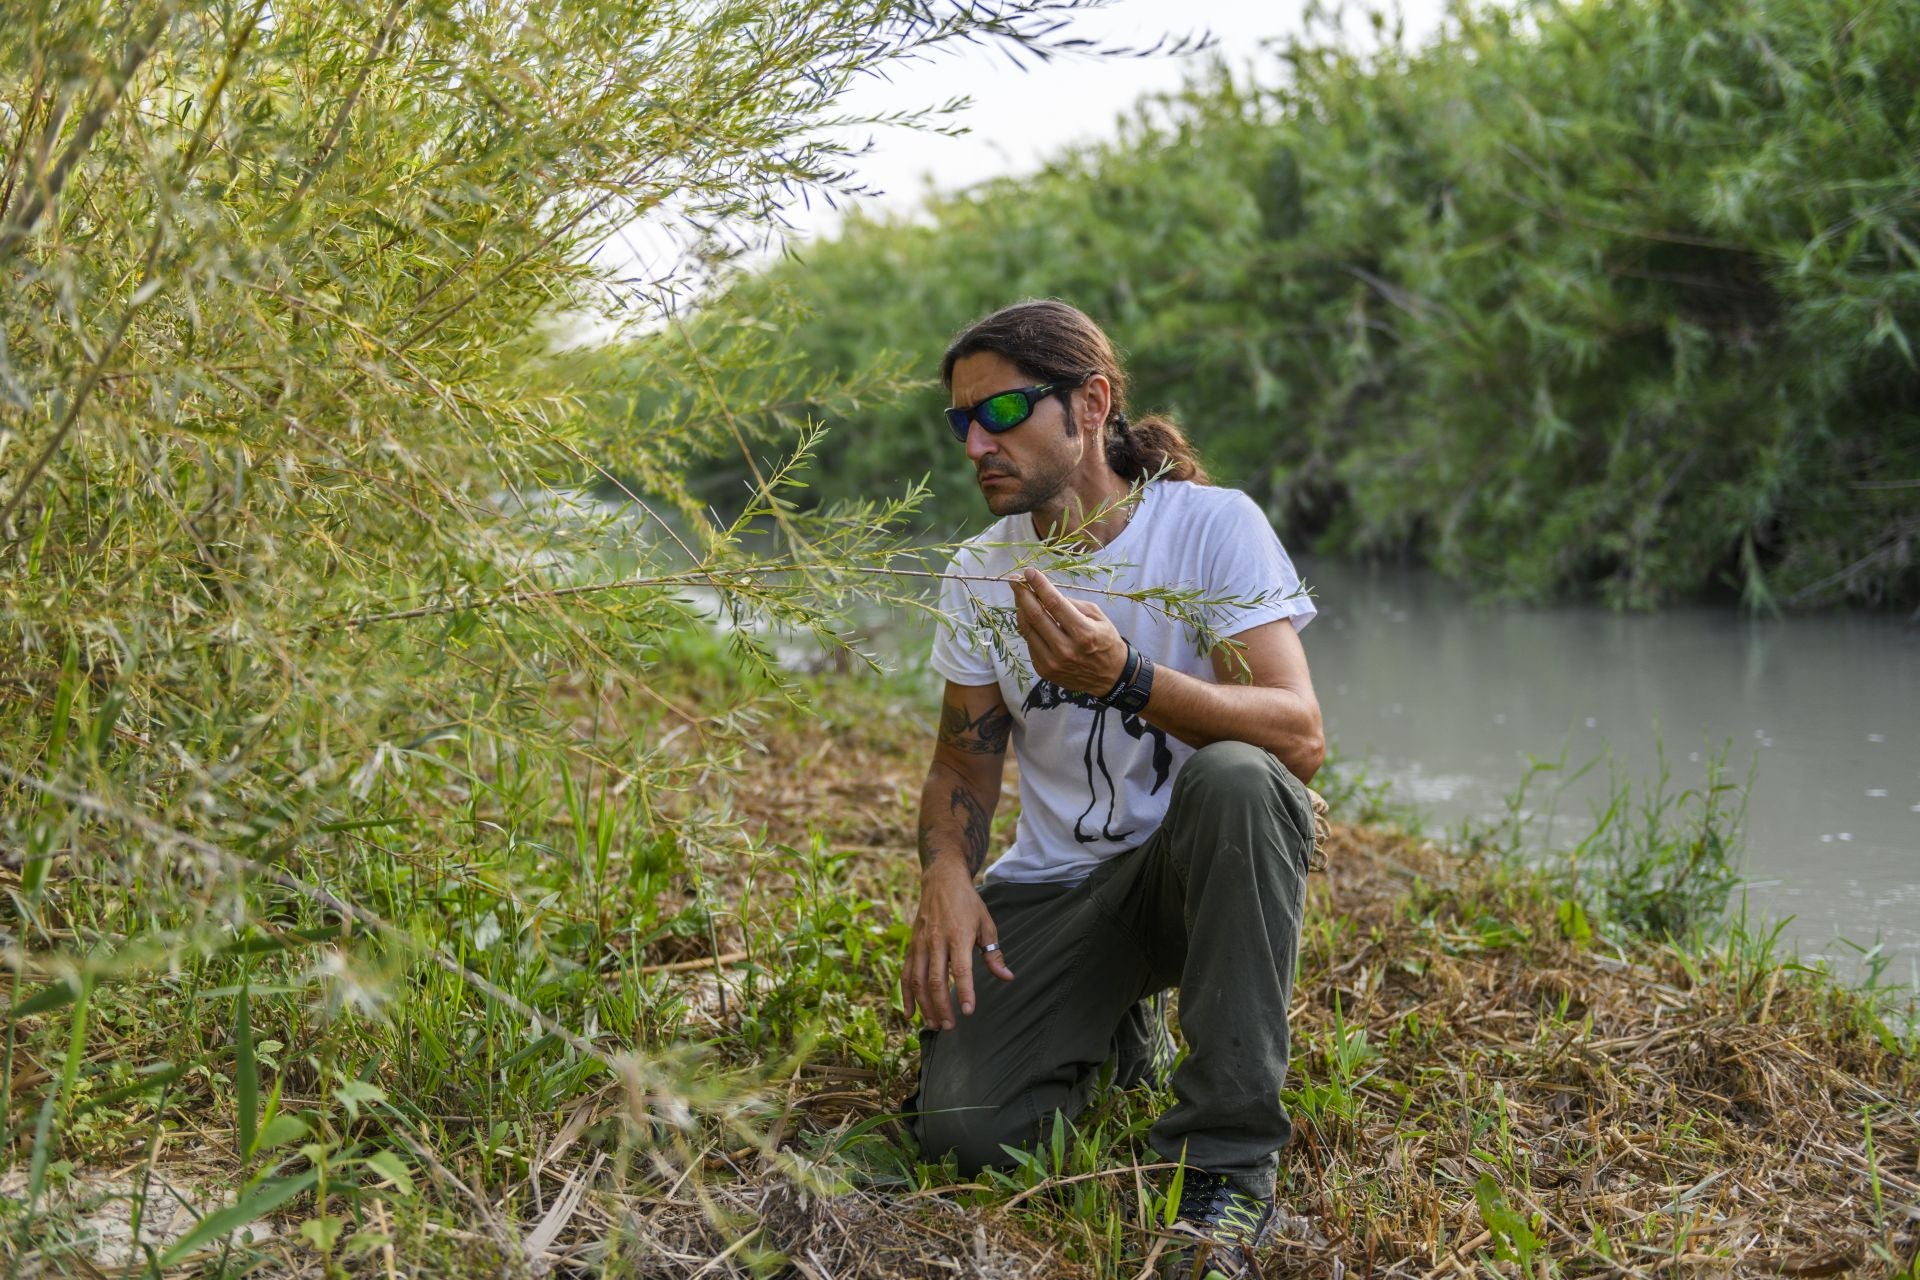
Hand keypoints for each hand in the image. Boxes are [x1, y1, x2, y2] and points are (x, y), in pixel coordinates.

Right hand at [902, 859, 1014, 1029]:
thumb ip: (994, 954)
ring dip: (925, 1005)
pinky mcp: (912, 946)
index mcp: (959, 935)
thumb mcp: (986, 924)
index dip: (964, 992)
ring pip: (918, 981)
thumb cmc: (968, 904)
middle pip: (935, 980)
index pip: (960, 970)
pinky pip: (906, 974)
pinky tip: (911, 1014)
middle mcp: (936, 940)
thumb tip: (1007, 977)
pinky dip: (906, 995)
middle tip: (949, 1027)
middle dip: (942, 1006)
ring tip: (934, 1025)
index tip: (968, 1011)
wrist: (941, 880)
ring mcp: (921, 944)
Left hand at [1012, 568, 1127, 697]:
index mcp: (1083, 633)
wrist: (1109, 677)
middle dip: (1023, 594)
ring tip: (1019, 595)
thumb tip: (1046, 592)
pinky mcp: (1043, 670)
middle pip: (1035, 616)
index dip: (1039, 585)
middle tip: (1015, 580)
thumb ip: (1072, 604)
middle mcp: (1065, 649)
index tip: (1029, 572)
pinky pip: (1030, 642)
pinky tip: (1029, 617)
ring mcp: (1052, 662)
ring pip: (1027, 629)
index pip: (1054, 603)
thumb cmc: (1106, 642)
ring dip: (1020, 609)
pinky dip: (1028, 627)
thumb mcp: (1098, 617)